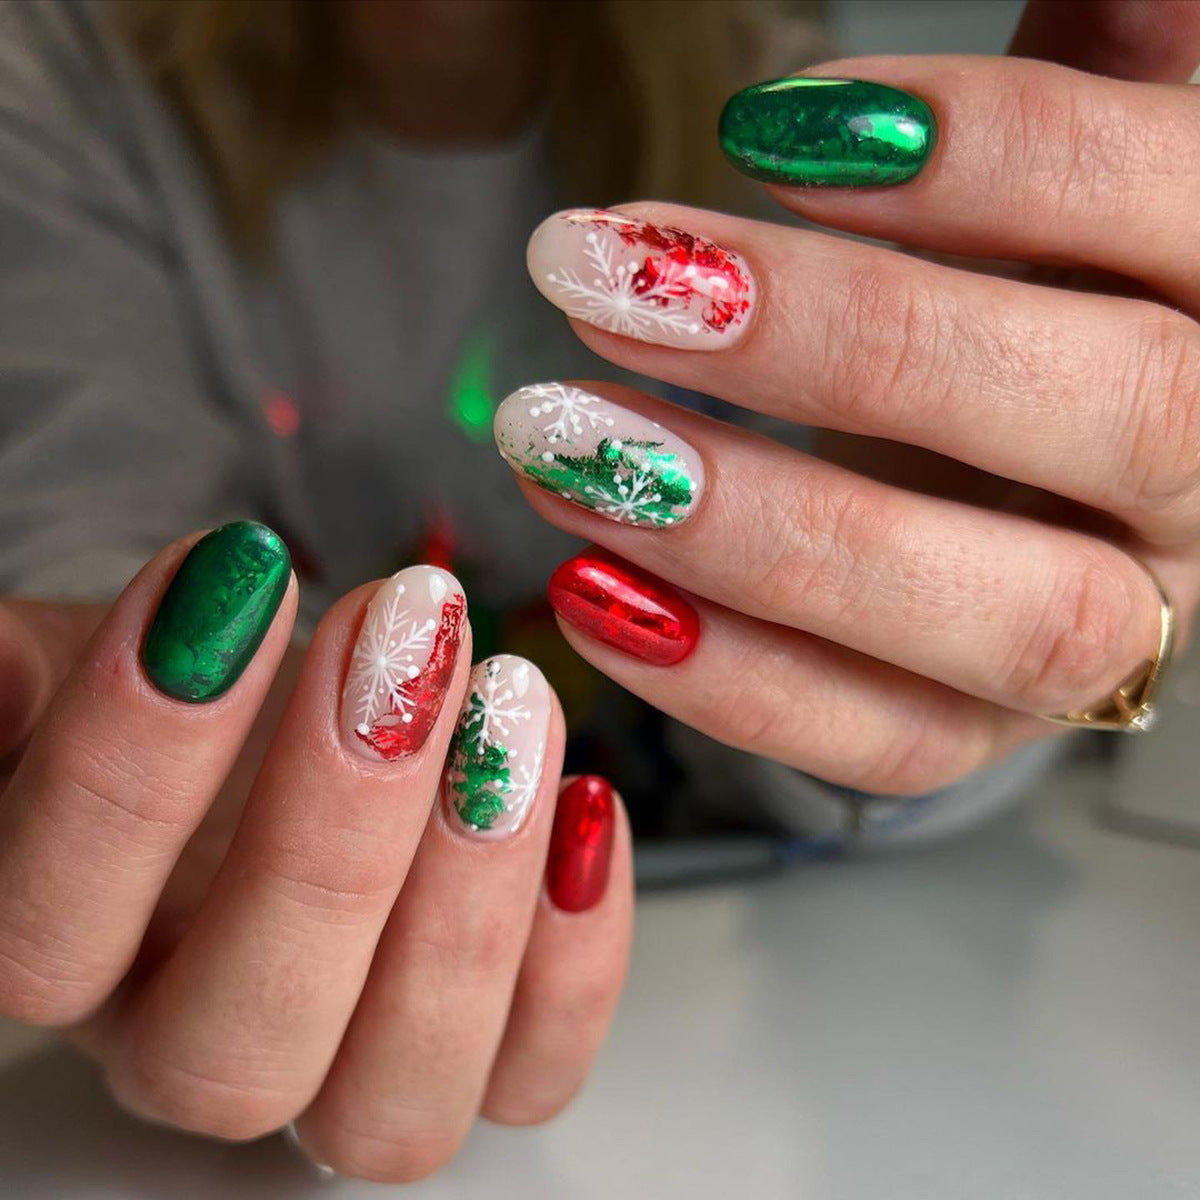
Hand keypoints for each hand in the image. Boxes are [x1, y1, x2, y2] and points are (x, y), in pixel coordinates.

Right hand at [0, 526, 630, 1182]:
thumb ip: (25, 678)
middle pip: (238, 1044)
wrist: (287, 720)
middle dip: (335, 831)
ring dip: (470, 899)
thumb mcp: (79, 659)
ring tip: (515, 710)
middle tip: (409, 638)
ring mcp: (342, 1071)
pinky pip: (530, 1078)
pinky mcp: (478, 1056)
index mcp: (67, 956)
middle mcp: (195, 1045)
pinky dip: (578, 959)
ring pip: (391, 1100)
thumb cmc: (196, 689)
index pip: (47, 933)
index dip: (133, 762)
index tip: (238, 576)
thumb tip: (0, 668)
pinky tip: (587, 806)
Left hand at [495, 5, 1199, 795]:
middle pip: (1109, 415)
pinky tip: (595, 591)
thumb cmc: (1027, 306)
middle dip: (842, 345)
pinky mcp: (985, 737)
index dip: (986, 160)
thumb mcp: (1067, 185)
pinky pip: (887, 744)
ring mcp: (1110, 641)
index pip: (1164, 207)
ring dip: (762, 536)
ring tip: (563, 448)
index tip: (764, 132)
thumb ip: (1090, 83)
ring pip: (1005, 616)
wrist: (1024, 490)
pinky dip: (734, 683)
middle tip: (604, 282)